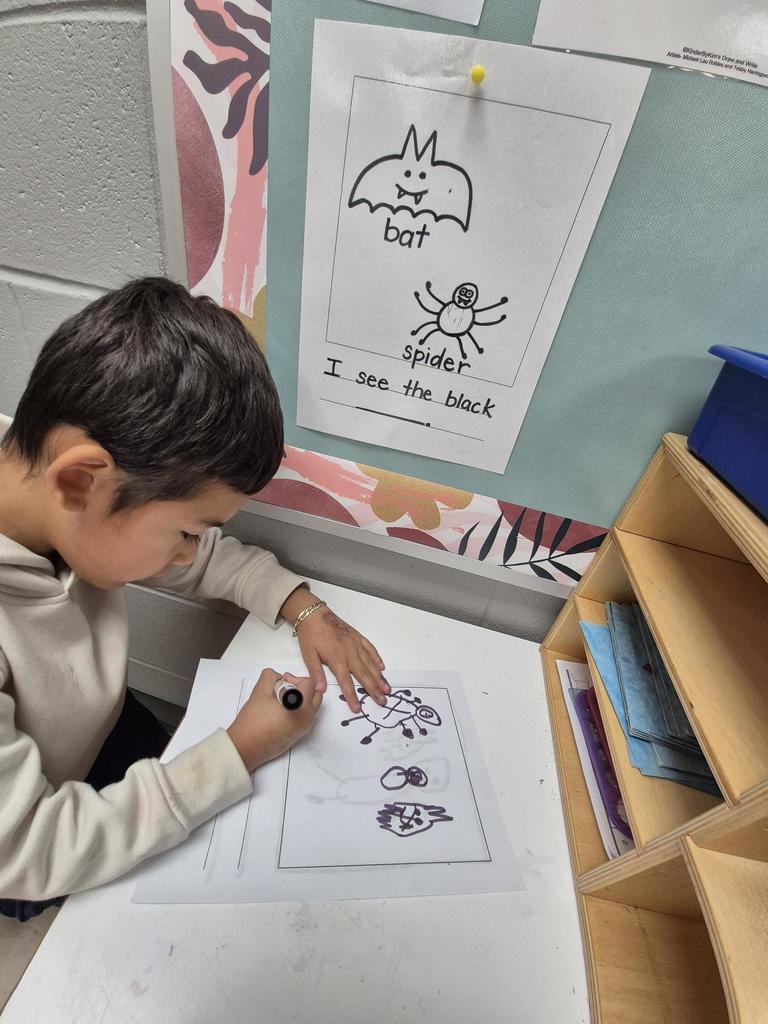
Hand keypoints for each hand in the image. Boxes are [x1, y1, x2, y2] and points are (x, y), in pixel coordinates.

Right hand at [227, 670, 321, 772]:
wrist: (246, 747)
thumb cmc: (253, 721)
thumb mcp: (260, 692)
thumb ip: (270, 676)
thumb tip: (278, 676)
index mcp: (301, 706)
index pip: (309, 684)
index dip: (295, 678)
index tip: (282, 681)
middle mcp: (307, 718)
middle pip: (316, 694)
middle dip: (302, 687)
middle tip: (285, 687)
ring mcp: (304, 728)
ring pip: (312, 706)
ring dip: (302, 698)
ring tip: (282, 699)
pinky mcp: (299, 735)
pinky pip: (306, 717)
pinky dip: (300, 709)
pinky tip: (281, 710)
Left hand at [280, 589, 388, 713]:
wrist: (315, 614)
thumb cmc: (311, 635)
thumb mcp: (308, 655)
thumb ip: (316, 673)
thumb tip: (320, 690)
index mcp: (337, 660)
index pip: (346, 683)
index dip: (352, 697)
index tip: (358, 709)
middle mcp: (350, 654)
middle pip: (364, 675)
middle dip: (374, 690)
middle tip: (383, 701)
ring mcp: (355, 645)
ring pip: (370, 664)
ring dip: (379, 677)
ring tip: (387, 688)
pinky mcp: (357, 637)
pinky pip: (370, 649)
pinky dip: (377, 658)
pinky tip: (382, 667)